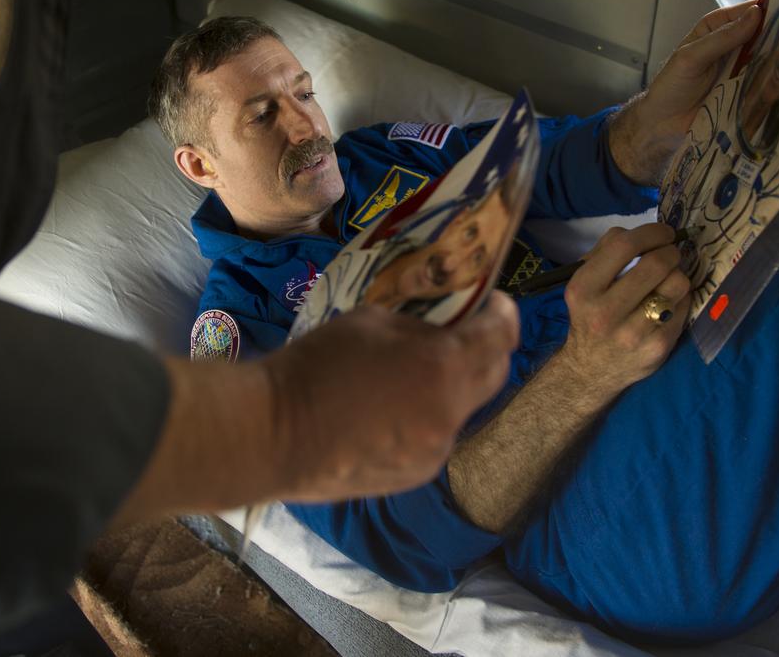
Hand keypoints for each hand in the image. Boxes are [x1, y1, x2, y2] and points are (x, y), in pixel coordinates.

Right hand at [264, 291, 518, 501]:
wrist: (274, 435)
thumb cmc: (317, 366)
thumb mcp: (371, 321)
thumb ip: (415, 327)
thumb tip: (433, 334)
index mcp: (444, 368)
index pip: (501, 336)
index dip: (504, 314)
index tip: (495, 302)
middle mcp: (452, 414)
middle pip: (494, 376)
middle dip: (486, 350)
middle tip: (464, 333)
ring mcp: (435, 451)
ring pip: (461, 411)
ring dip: (451, 388)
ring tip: (415, 374)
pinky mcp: (415, 475)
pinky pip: (434, 438)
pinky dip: (425, 419)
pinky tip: (391, 411)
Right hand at [555, 223, 689, 399]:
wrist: (591, 369)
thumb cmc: (591, 315)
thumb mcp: (584, 282)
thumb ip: (607, 251)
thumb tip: (646, 234)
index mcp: (584, 288)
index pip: (624, 246)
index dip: (652, 232)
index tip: (664, 233)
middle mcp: (605, 312)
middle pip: (657, 263)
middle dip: (671, 252)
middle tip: (671, 254)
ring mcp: (633, 333)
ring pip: (677, 284)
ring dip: (678, 275)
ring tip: (668, 282)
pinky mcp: (657, 348)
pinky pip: (684, 307)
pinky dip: (680, 299)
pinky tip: (668, 304)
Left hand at [610, 1, 762, 184]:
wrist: (664, 125)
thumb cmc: (671, 86)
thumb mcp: (691, 57)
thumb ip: (722, 38)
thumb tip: (755, 15)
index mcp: (716, 29)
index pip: (748, 12)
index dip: (769, 8)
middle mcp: (732, 46)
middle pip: (763, 35)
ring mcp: (742, 69)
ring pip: (769, 58)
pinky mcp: (747, 91)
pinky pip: (766, 82)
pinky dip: (777, 80)